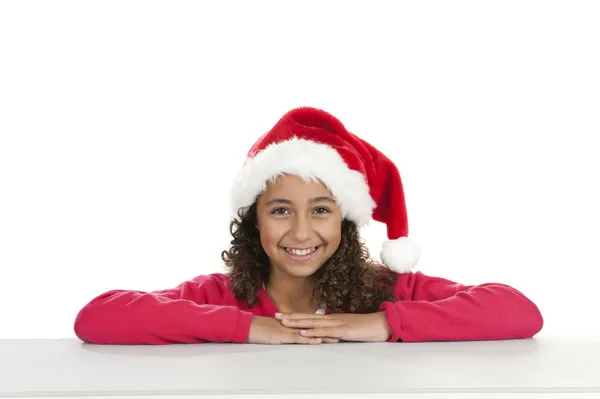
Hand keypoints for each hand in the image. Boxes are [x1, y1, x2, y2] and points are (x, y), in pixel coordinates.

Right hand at [247, 316, 339, 344]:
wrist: (247, 326)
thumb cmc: (258, 329)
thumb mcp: (274, 329)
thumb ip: (284, 330)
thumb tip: (292, 332)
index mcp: (291, 323)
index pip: (310, 324)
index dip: (323, 325)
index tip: (334, 327)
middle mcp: (292, 325)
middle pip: (314, 327)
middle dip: (328, 330)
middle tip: (341, 332)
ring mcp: (289, 330)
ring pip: (309, 333)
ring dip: (323, 336)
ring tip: (336, 338)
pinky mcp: (283, 336)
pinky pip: (299, 338)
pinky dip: (309, 339)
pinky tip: (318, 341)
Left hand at [275, 312, 391, 341]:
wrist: (381, 324)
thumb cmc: (366, 327)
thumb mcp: (348, 329)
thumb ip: (337, 331)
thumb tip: (327, 334)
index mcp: (332, 319)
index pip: (311, 317)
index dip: (296, 316)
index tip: (283, 315)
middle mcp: (332, 319)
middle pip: (307, 317)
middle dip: (291, 317)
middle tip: (276, 316)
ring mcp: (336, 323)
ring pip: (313, 323)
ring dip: (297, 322)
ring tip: (284, 322)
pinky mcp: (342, 330)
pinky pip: (325, 331)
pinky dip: (312, 331)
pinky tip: (303, 332)